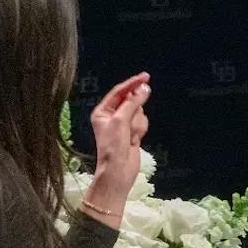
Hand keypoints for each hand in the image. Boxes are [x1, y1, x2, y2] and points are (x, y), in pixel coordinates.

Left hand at [86, 72, 150, 210]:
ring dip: (138, 123)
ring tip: (131, 136)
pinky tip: (135, 139)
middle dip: (134, 110)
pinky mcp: (132, 132)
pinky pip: (142, 122)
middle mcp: (112, 116)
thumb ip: (133, 102)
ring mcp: (123, 125)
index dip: (132, 84)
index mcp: (102, 112)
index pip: (119, 92)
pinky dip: (141, 129)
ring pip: (139, 112)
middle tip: (132, 120)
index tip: (145, 76)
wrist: (118, 171)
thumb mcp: (120, 121)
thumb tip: (145, 88)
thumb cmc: (113, 146)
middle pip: (131, 101)